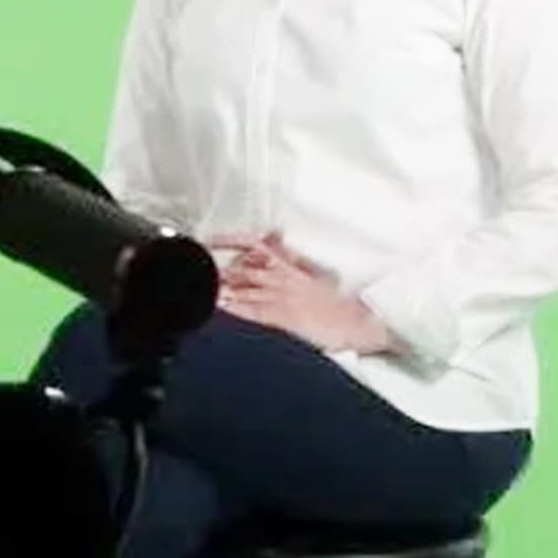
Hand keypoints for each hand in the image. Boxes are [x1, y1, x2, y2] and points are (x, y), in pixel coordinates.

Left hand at [210, 231, 384, 355]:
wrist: (362, 323)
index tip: (210, 239)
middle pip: (242, 268)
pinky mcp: (285, 318)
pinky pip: (253, 310)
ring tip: (198, 282)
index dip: (231, 241)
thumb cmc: (339, 304)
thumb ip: (291, 256)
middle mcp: (283, 279)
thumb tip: (272, 235)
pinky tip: (217, 306)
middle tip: (194, 265)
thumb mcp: (315, 273)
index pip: (256, 245)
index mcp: (290, 267)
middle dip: (217, 268)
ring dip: (219, 285)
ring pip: (243, 287)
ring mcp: (283, 298)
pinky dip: (234, 307)